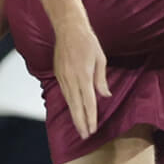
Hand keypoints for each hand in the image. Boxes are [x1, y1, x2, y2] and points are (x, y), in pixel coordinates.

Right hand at [54, 19, 110, 139]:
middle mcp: (71, 78)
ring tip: (79, 127)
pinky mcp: (58, 74)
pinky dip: (69, 104)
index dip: (91, 117)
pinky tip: (72, 109)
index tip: (93, 129)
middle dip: (81, 122)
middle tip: (85, 136)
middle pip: (76, 106)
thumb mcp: (100, 58)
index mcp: (84, 75)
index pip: (88, 102)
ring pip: (68, 101)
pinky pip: (64, 92)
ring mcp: (63, 76)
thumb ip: (101, 79)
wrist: (68, 27)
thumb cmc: (87, 41)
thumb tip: (105, 95)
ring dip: (74, 115)